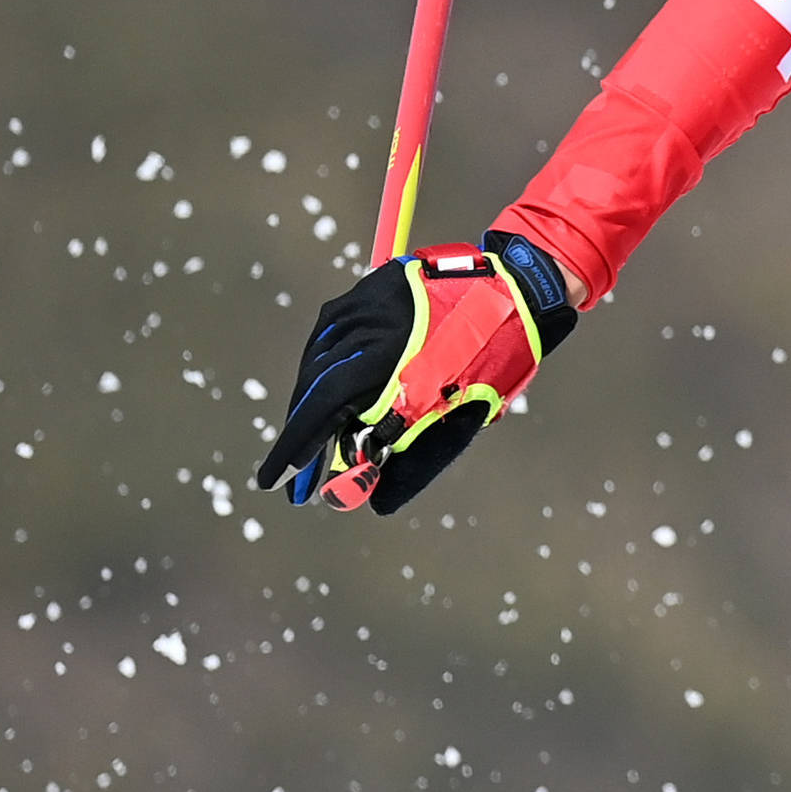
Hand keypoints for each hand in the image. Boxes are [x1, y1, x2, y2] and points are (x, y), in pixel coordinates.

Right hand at [264, 233, 579, 513]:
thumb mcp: (461, 418)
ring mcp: (361, 302)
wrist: (518, 289)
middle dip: (303, 435)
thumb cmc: (496, 359)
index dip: (295, 447)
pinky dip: (326, 370)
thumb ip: (416, 459)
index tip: (272, 481)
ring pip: (318, 363)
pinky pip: (331, 338)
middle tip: (300, 476)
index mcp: (389, 356)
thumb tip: (374, 502)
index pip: (322, 407)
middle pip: (314, 388)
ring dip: (312, 404)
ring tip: (317, 441)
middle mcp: (366, 325)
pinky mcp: (362, 291)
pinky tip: (331, 395)